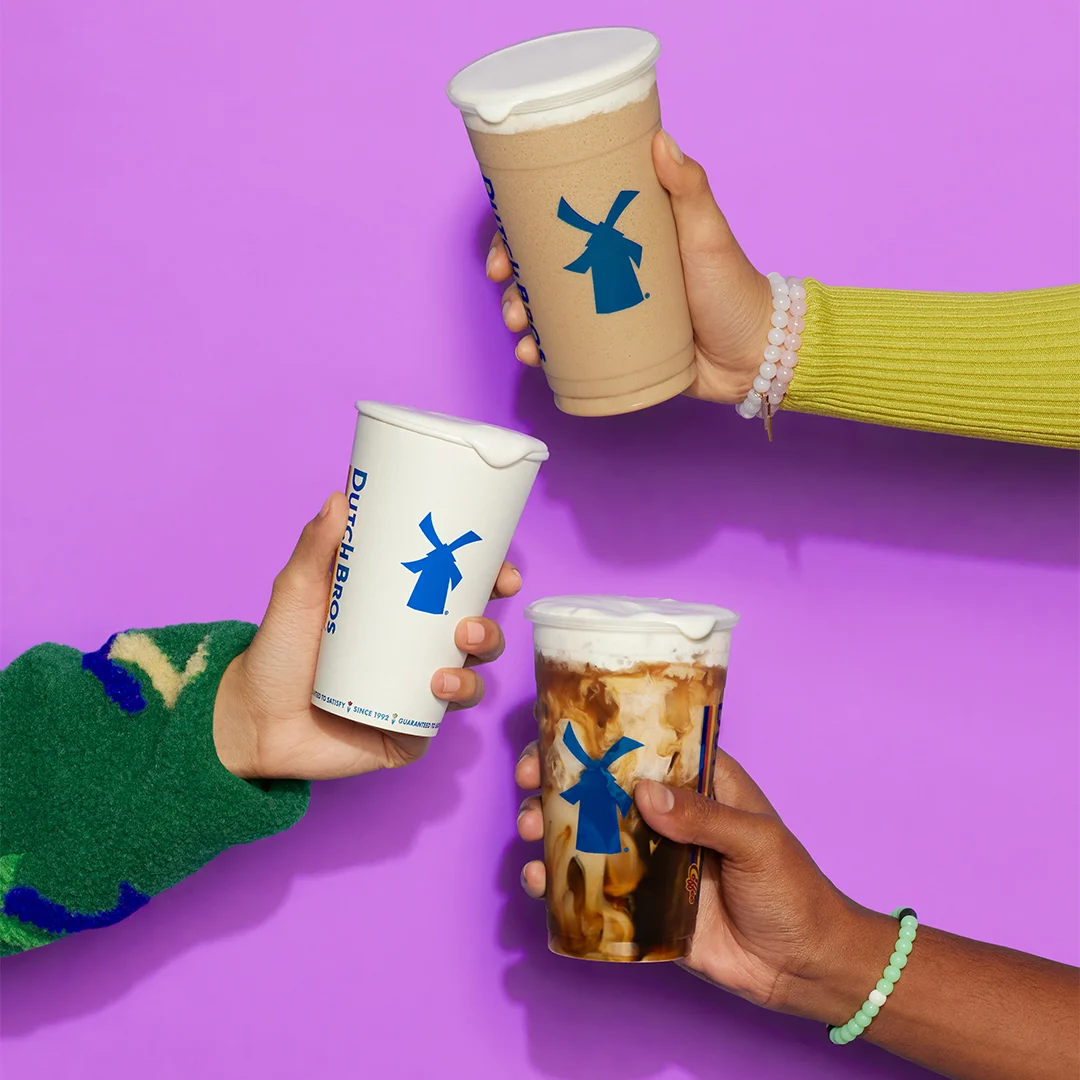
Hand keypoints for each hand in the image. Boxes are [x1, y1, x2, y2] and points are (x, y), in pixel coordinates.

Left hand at [213, 492, 520, 780]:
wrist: (252, 719)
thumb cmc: (277, 651)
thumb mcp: (296, 590)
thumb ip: (317, 546)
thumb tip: (341, 496)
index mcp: (401, 612)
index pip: (457, 590)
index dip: (488, 578)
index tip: (501, 569)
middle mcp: (416, 650)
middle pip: (475, 631)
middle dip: (490, 622)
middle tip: (473, 617)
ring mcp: (416, 691)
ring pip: (472, 672)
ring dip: (480, 656)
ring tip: (459, 646)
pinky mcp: (412, 728)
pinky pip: (448, 713)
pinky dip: (457, 696)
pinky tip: (440, 686)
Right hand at [487, 130, 773, 404]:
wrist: (754, 355)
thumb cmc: (734, 287)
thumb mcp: (708, 233)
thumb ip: (689, 188)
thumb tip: (660, 140)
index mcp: (624, 235)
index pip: (563, 222)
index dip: (523, 228)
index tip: (505, 240)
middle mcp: (608, 269)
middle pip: (544, 266)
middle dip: (514, 277)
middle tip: (506, 286)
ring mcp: (607, 310)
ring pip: (548, 309)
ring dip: (521, 315)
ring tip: (521, 329)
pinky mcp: (613, 349)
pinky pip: (568, 350)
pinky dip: (544, 352)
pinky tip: (533, 355)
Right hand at [515, 743, 880, 1019]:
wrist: (804, 968)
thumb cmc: (794, 890)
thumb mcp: (757, 842)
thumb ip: (704, 817)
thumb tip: (643, 794)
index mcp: (698, 784)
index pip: (641, 746)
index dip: (596, 738)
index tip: (556, 739)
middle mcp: (666, 815)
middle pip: (601, 787)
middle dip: (557, 782)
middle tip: (529, 786)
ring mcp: (650, 860)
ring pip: (587, 835)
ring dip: (549, 829)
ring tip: (528, 834)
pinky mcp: (640, 906)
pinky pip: (593, 890)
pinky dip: (560, 884)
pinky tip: (540, 882)